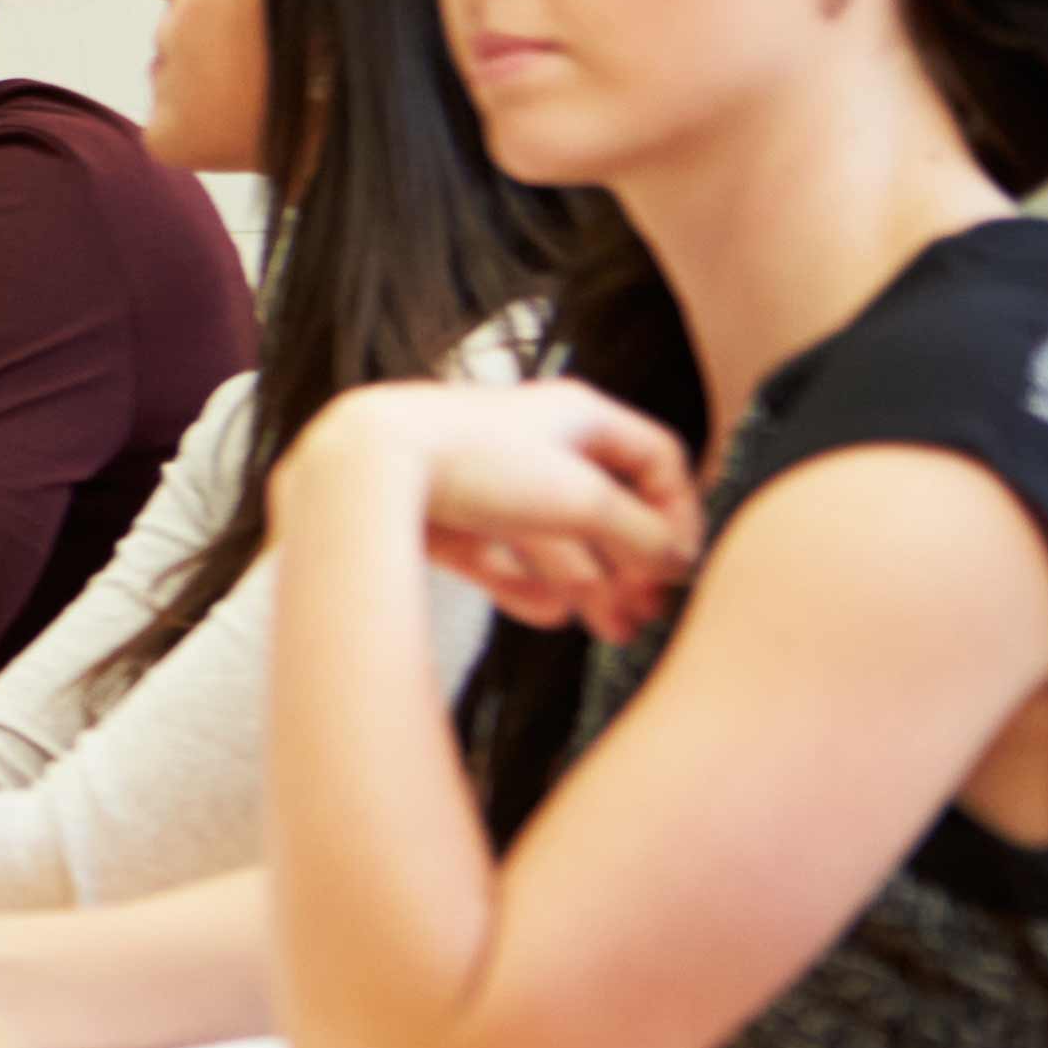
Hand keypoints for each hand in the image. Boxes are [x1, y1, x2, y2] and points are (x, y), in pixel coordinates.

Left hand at [306, 382, 704, 645]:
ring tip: (611, 631)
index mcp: (576, 416)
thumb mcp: (581, 499)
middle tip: (647, 615)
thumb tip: (678, 563)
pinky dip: (526, 584)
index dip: (678, 511)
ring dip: (587, 584)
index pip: (653, 458)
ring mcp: (484, 477)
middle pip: (602, 506)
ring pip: (551, 535)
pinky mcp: (440, 513)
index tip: (682, 566)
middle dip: (630, 564)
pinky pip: (497, 551)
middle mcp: (533, 441)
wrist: (365, 466)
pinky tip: (551, 617)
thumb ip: (640, 534)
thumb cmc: (479, 462)